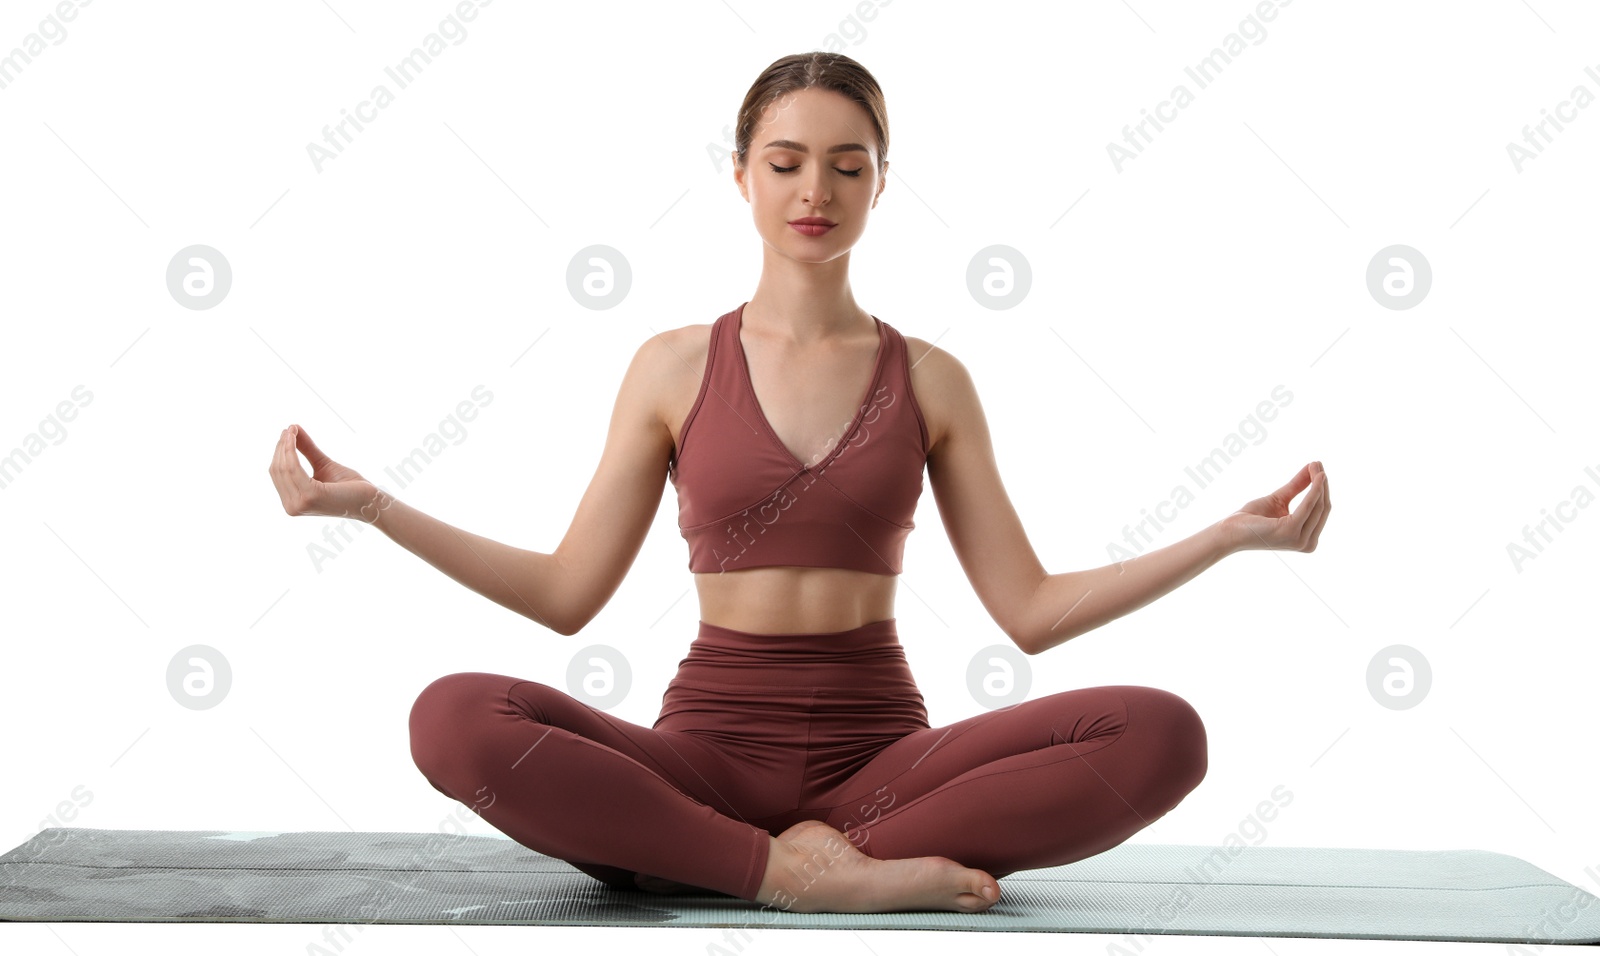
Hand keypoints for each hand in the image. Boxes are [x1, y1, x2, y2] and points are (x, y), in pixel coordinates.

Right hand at [268, 424, 389, 521]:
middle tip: (289, 428)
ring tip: (292, 430)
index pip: (277, 473)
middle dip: (281, 447)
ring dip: (285, 446)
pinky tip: (294, 438)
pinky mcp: (310, 497)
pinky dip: (291, 451)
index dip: (280, 452)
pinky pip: (294, 468)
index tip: (287, 431)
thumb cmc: (349, 486)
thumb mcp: (322, 464)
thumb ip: (306, 450)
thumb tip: (293, 428)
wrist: (370, 500)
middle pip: (278, 470)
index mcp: (292, 502)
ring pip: (284, 468)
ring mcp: (299, 503)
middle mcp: (292, 507)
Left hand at [1223, 461, 1329, 552]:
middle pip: (1322, 508)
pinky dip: (1314, 489)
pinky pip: (1307, 505)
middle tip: (1318, 463)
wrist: (1230, 530)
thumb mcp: (1280, 499)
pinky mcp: (1291, 532)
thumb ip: (1298, 487)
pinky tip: (1316, 476)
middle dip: (1322, 484)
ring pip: (1317, 506)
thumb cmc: (1252, 518)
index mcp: (1306, 539)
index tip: (1318, 468)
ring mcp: (1300, 540)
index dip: (1322, 489)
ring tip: (1316, 464)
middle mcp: (1307, 543)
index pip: (1321, 511)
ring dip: (1319, 483)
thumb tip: (1314, 468)